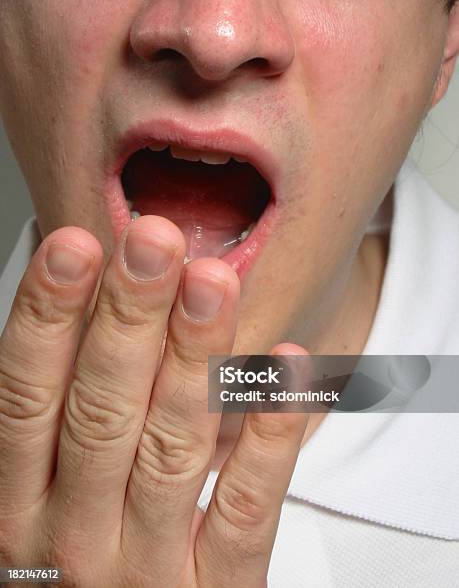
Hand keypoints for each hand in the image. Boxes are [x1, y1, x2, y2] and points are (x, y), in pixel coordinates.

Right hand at [0, 216, 306, 586]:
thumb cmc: (76, 558)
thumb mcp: (44, 499)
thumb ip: (57, 422)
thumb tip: (72, 317)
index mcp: (19, 507)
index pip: (26, 397)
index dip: (47, 317)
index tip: (77, 246)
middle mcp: (71, 538)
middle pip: (100, 410)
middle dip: (129, 319)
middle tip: (156, 242)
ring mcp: (144, 570)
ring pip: (172, 448)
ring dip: (194, 357)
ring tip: (213, 281)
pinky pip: (245, 509)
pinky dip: (268, 435)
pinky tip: (286, 368)